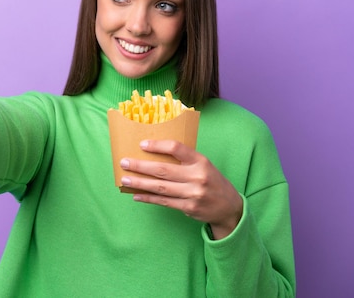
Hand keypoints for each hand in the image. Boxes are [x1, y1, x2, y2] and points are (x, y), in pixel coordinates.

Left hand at [119, 140, 242, 238]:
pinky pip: (164, 201)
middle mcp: (197, 177)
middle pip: (163, 170)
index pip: (176, 148)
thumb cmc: (211, 180)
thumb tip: (153, 155)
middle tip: (124, 162)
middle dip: (141, 166)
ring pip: (160, 187)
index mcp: (200, 161)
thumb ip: (184, 159)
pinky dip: (148, 198)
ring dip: (140, 183)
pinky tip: (136, 194)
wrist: (229, 206)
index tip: (141, 145)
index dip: (157, 145)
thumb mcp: (203, 165)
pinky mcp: (189, 208)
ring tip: (125, 179)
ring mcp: (193, 194)